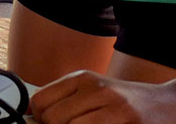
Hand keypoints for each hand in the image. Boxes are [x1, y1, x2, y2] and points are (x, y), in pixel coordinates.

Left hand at [31, 71, 175, 123]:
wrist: (165, 105)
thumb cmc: (123, 103)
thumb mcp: (92, 92)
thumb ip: (65, 101)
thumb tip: (34, 117)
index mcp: (82, 79)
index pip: (40, 101)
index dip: (40, 119)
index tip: (49, 123)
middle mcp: (96, 89)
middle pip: (53, 118)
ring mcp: (114, 106)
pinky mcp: (127, 122)